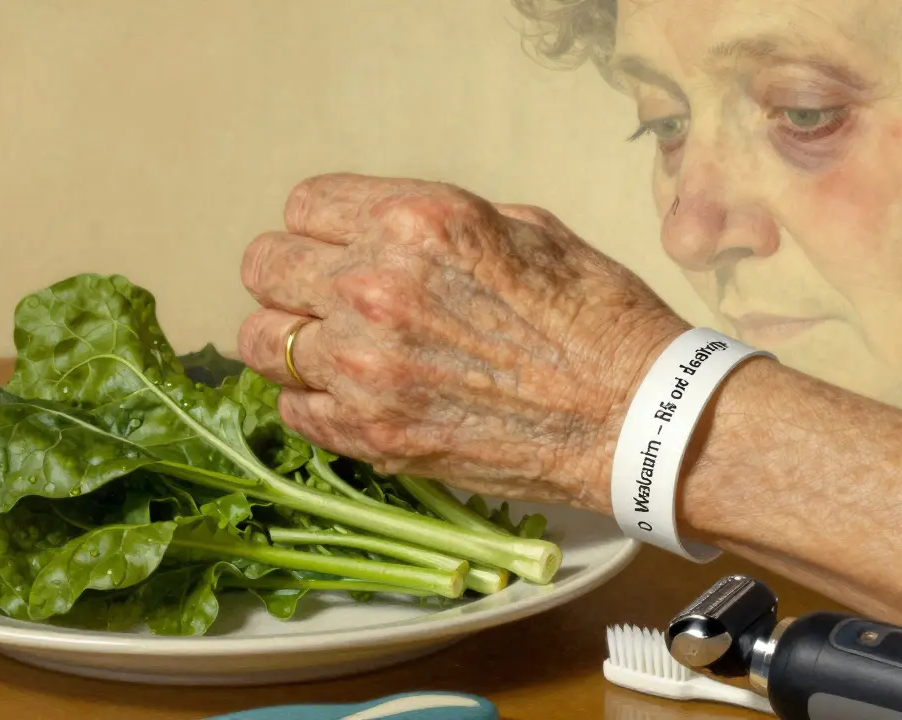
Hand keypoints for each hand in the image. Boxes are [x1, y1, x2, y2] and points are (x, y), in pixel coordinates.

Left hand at [237, 173, 687, 511]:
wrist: (637, 416)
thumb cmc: (598, 317)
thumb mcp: (526, 229)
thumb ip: (438, 226)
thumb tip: (389, 234)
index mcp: (418, 223)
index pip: (305, 206)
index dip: (324, 225)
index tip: (342, 244)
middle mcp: (377, 289)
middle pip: (265, 268)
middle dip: (292, 276)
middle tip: (327, 295)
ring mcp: (368, 370)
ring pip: (263, 342)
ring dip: (293, 340)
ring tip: (337, 350)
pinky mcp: (375, 438)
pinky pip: (293, 411)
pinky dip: (314, 402)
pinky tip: (355, 397)